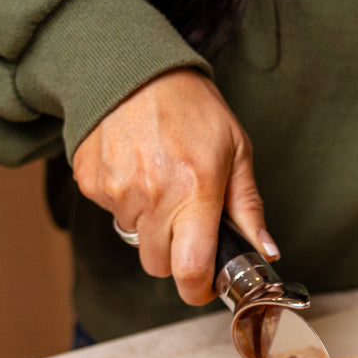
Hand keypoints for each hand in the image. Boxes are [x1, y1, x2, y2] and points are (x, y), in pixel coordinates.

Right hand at [71, 68, 277, 304]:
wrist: (131, 68)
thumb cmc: (190, 106)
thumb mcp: (235, 150)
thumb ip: (247, 207)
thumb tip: (265, 251)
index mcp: (195, 192)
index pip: (191, 270)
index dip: (199, 289)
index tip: (206, 285)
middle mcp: (153, 198)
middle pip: (159, 266)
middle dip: (175, 256)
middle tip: (186, 224)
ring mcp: (118, 192)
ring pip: (135, 240)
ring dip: (150, 226)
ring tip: (161, 183)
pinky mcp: (92, 184)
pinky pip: (112, 214)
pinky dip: (125, 203)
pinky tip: (137, 170)